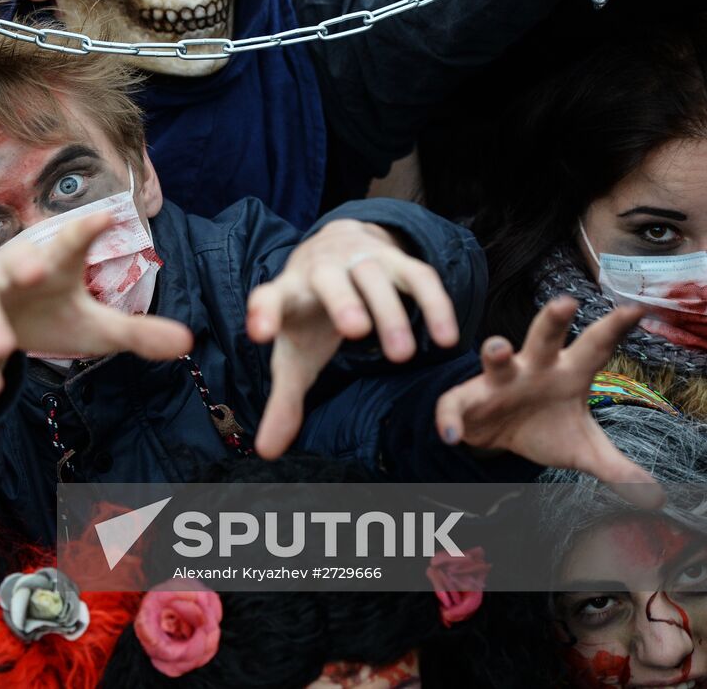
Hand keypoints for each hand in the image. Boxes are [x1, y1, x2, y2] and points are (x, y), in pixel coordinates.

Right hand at [0, 212, 192, 434]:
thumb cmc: (48, 315)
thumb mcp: (92, 328)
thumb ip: (135, 333)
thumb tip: (188, 342)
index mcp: (53, 262)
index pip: (70, 242)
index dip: (84, 229)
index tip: (102, 216)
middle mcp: (14, 267)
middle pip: (15, 258)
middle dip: (22, 261)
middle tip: (37, 267)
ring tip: (3, 349)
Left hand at [247, 219, 459, 458]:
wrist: (334, 254)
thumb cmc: (309, 318)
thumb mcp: (294, 357)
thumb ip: (283, 403)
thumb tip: (267, 452)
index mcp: (288, 293)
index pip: (268, 297)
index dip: (263, 312)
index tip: (260, 333)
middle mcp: (321, 270)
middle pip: (329, 279)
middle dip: (342, 301)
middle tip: (356, 333)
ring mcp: (359, 260)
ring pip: (374, 276)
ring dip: (389, 311)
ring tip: (402, 357)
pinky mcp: (396, 260)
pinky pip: (419, 276)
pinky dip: (434, 304)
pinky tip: (446, 339)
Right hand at [435, 297, 662, 507]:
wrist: (501, 438)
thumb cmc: (548, 429)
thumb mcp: (585, 450)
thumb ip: (617, 468)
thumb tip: (656, 497)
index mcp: (568, 373)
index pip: (595, 347)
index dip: (615, 329)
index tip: (636, 310)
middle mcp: (533, 368)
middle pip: (544, 338)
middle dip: (552, 320)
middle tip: (566, 302)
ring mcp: (498, 381)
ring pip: (495, 358)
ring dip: (495, 351)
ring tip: (497, 348)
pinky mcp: (466, 400)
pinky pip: (454, 406)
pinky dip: (450, 420)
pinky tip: (451, 437)